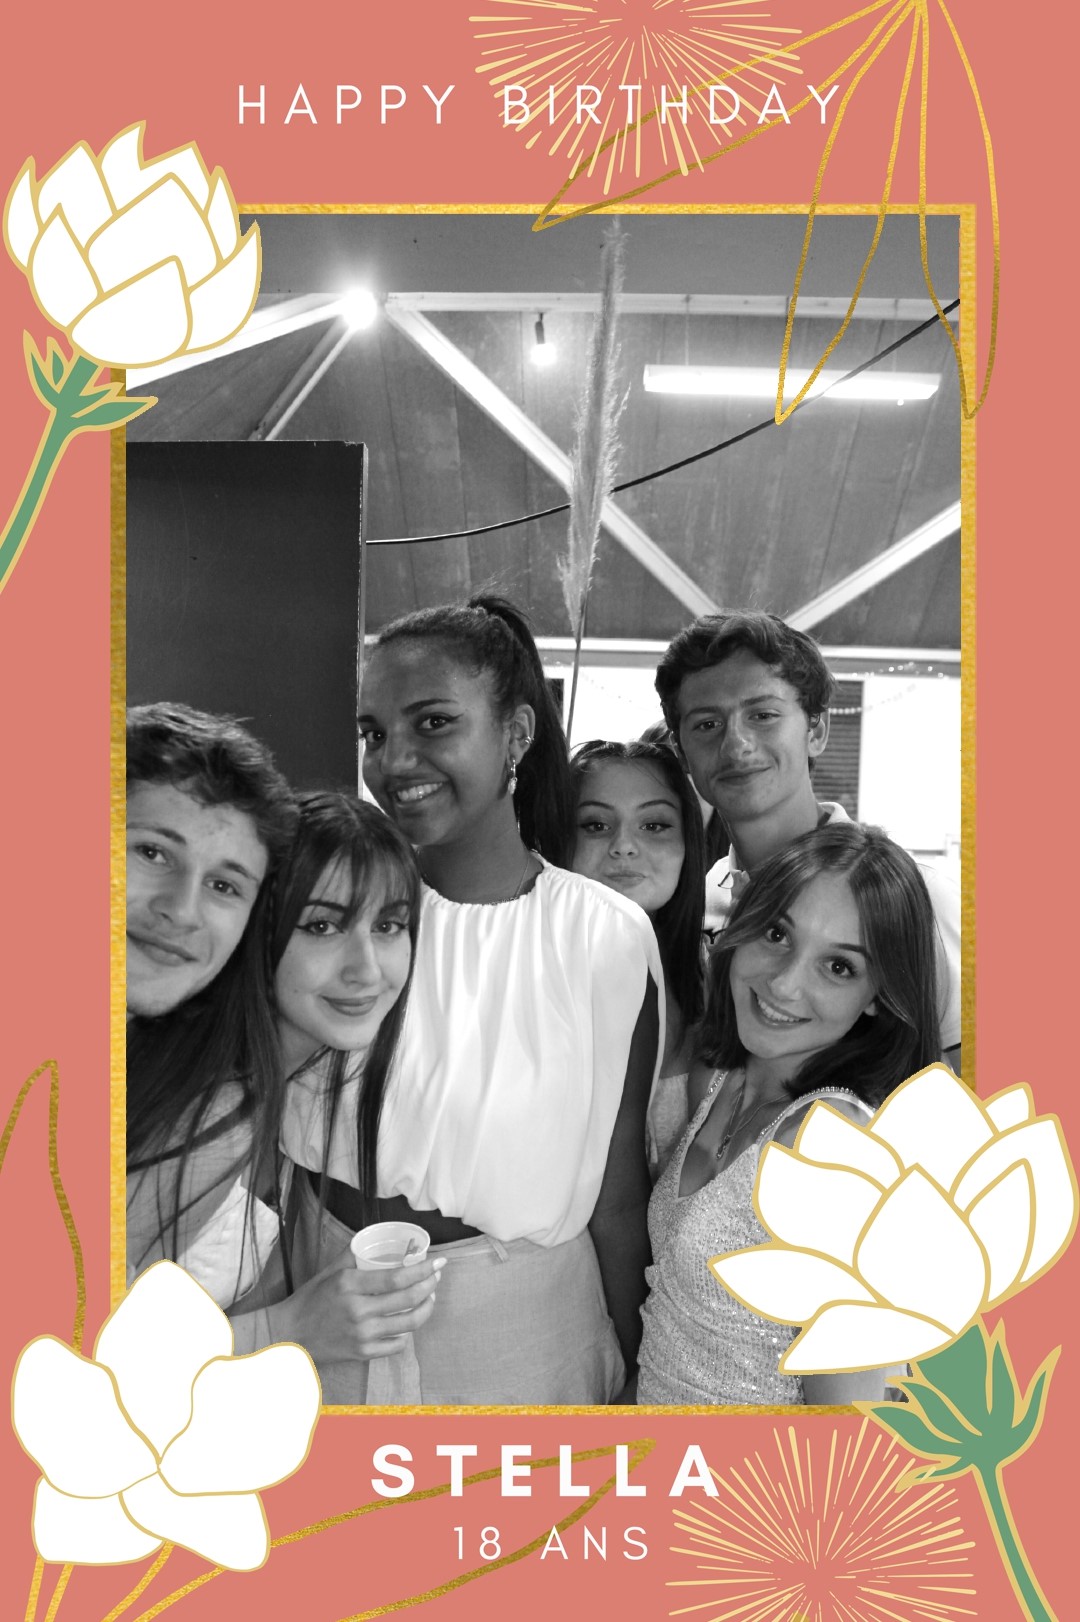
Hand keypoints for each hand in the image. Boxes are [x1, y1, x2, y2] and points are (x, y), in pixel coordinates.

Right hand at [274, 1248, 444, 1362]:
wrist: (289, 1335)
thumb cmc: (309, 1300)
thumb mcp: (329, 1272)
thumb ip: (353, 1254)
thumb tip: (375, 1237)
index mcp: (349, 1284)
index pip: (397, 1278)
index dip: (423, 1269)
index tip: (438, 1262)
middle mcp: (358, 1310)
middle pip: (408, 1299)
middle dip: (430, 1286)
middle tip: (436, 1277)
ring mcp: (361, 1335)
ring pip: (408, 1324)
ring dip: (426, 1309)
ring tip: (429, 1298)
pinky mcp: (361, 1353)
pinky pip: (396, 1345)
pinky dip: (407, 1333)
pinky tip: (408, 1324)